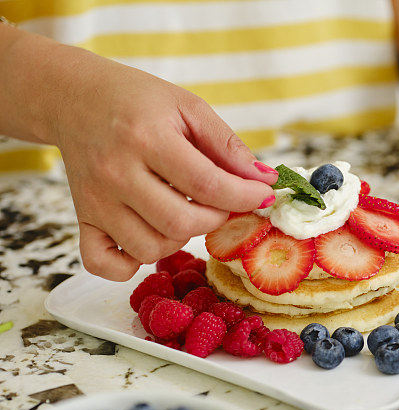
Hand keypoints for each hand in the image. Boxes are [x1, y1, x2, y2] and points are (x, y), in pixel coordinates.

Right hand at [48, 46, 277, 280]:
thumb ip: (228, 146)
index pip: (206, 184)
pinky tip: (149, 237)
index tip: (262, 194)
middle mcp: (115, 172)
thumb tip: (265, 181)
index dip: (244, 196)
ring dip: (180, 239)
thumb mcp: (189, 108)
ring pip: (150, 248)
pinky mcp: (82, 219)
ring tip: (183, 211)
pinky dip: (131, 264)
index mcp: (145, 138)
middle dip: (215, 219)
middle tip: (219, 203)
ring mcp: (95, 201)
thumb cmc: (140, 103)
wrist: (76, 98)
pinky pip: (105, 265)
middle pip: (180, 223)